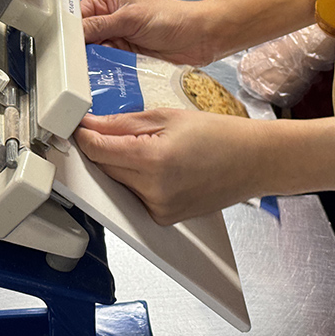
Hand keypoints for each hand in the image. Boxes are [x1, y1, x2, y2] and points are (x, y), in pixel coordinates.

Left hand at [74, 109, 264, 223]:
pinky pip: (135, 198)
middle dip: (106, 149)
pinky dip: (138, 182)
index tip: (80, 127)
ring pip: (118, 184)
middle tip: (124, 132)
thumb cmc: (220, 136)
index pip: (98, 151)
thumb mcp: (167, 116)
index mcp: (153, 160)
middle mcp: (153, 191)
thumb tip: (90, 125)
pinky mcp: (163, 219)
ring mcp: (158, 210)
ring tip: (153, 150)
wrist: (253, 161)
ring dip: (122, 167)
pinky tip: (162, 168)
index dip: (85, 136)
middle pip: (105, 169)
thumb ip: (122, 122)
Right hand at [82, 0, 217, 65]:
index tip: (62, 49)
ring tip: (83, 73)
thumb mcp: (131, 19)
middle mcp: (109, 17)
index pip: (77, 16)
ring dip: (90, 62)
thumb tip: (74, 31)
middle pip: (81, 36)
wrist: (200, 37)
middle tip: (70, 66)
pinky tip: (98, 76)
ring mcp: (117, 37)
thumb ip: (100, 25)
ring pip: (92, 52)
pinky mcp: (125, 54)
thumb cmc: (173, 18)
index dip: (69, 32)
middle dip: (78, 50)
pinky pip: (106, 63)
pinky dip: (103, 69)